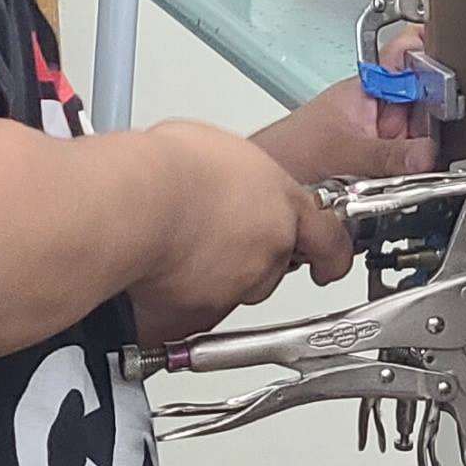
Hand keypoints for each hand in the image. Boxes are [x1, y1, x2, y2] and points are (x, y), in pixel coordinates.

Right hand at [128, 120, 352, 342]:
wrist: (134, 204)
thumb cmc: (168, 169)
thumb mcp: (222, 150)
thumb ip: (241, 175)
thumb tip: (229, 177)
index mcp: (283, 202)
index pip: (327, 235)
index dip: (331, 252)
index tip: (331, 261)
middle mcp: (270, 248)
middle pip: (273, 262)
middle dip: (249, 253)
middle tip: (213, 231)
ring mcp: (239, 284)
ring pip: (236, 288)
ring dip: (215, 275)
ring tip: (177, 248)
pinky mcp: (203, 314)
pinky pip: (196, 313)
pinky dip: (180, 300)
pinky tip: (158, 275)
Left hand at [249, 26, 437, 184]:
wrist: (271, 185)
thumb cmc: (287, 151)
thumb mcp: (341, 150)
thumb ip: (386, 154)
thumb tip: (426, 155)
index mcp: (365, 88)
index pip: (405, 54)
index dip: (430, 49)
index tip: (456, 51)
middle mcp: (376, 108)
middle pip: (424, 100)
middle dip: (439, 113)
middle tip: (445, 127)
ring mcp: (380, 135)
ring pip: (421, 134)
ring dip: (426, 147)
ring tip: (419, 159)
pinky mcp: (380, 162)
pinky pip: (410, 160)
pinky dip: (416, 168)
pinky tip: (408, 177)